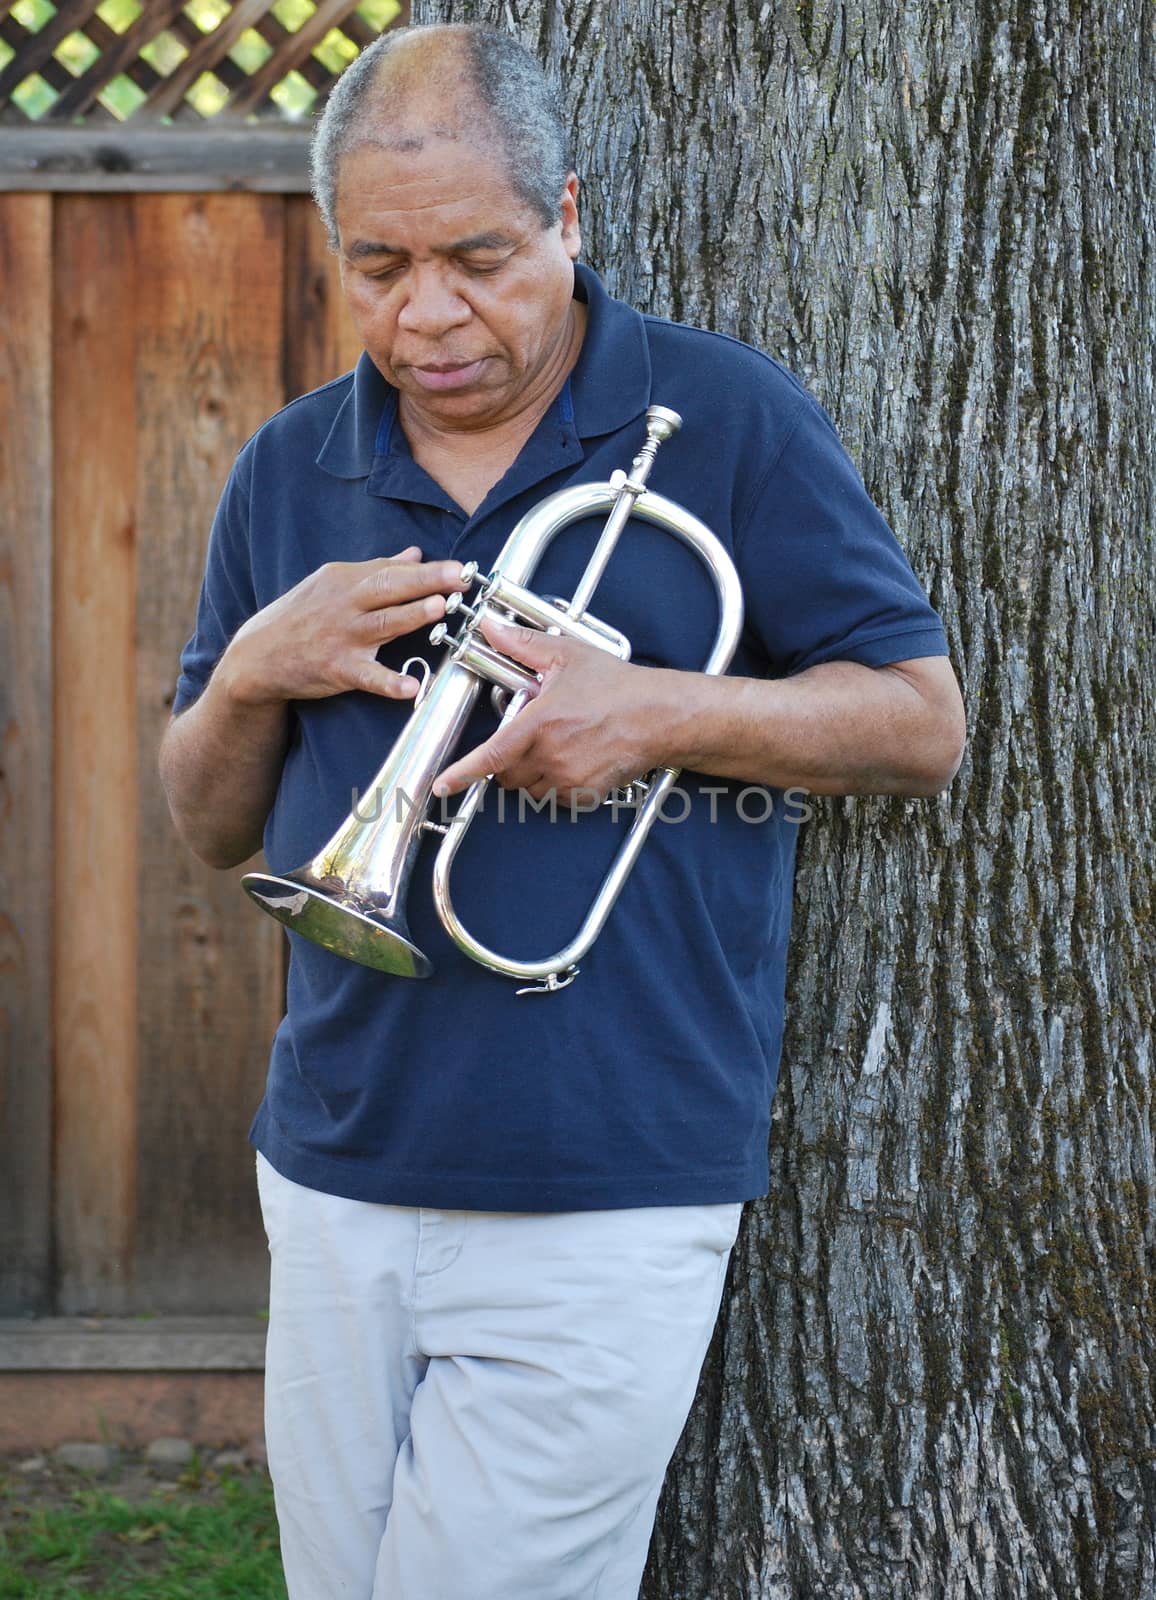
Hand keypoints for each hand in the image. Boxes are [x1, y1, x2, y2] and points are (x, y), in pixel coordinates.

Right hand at [219, 548, 471, 704]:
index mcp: (346, 579)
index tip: (460, 567)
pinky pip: (367, 676)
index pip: (392, 570)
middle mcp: (345, 604)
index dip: (428, 569)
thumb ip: (376, 571)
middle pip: (389, 588)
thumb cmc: (301, 617)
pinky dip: (388, 682)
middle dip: (425, 580)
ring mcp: (341, 636)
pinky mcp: (337, 669)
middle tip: (459, 577)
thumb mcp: (333, 585)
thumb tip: (414, 553)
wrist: (257, 656)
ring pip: (382, 623)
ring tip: (439, 608)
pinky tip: (411, 687)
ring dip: (410, 616)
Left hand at [434, 617, 671, 803]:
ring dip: (532, 773)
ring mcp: (570, 778)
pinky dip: (556, 785)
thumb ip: (524, 645)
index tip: (441, 785)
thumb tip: (492, 628)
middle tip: (530, 738)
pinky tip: (574, 760)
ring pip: (531, 789)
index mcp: (540, 724)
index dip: (462, 773)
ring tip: (556, 747)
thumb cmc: (618, 686)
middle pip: (508, 775)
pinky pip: (556, 798)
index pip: (491, 755)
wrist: (659, 716)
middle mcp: (552, 756)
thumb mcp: (568, 656)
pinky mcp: (586, 794)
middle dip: (508, 761)